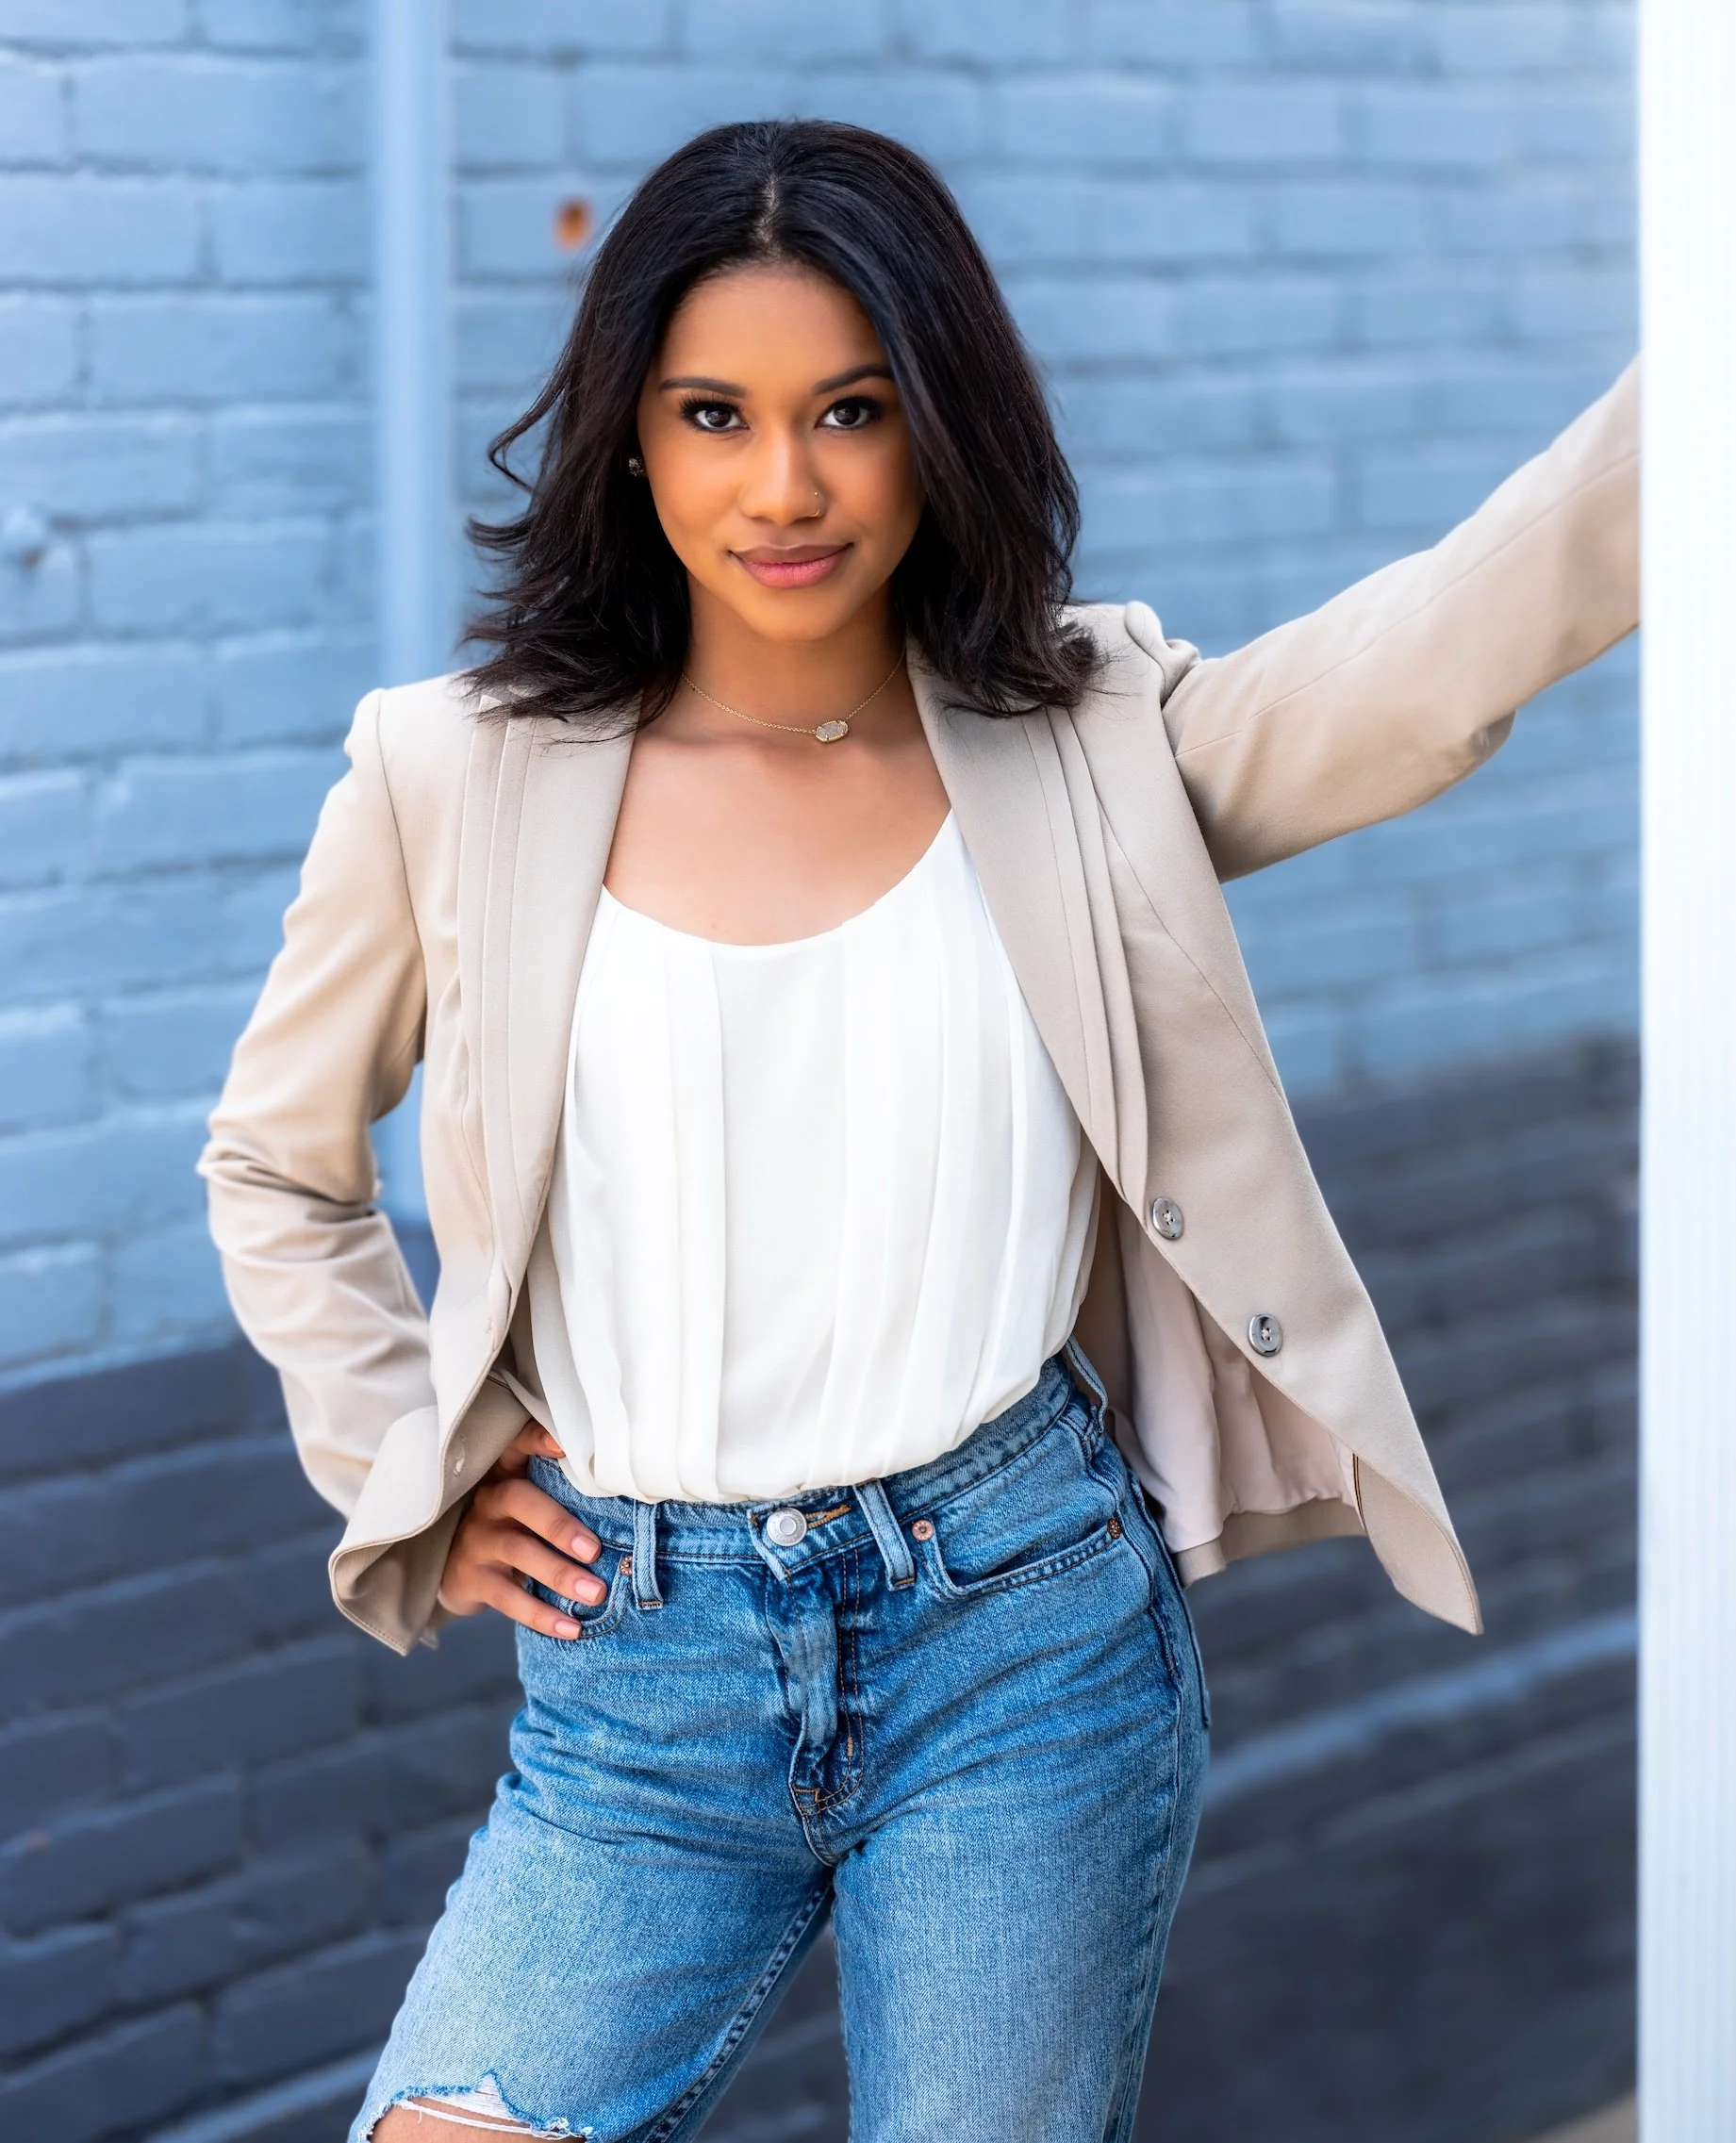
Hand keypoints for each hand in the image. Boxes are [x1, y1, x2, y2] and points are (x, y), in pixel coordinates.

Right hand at [437, 1420, 604, 1638]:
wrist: (460, 1571)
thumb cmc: (515, 1527)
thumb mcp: (529, 1503)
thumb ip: (563, 1495)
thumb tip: (632, 1508)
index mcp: (507, 1474)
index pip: (517, 1446)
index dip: (537, 1440)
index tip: (565, 1447)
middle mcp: (488, 1501)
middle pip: (518, 1501)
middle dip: (558, 1525)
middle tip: (594, 1550)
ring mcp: (477, 1540)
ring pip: (517, 1551)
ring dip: (559, 1574)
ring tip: (595, 1593)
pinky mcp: (471, 1579)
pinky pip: (508, 1598)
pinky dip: (541, 1615)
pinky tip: (571, 1628)